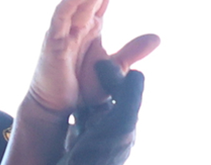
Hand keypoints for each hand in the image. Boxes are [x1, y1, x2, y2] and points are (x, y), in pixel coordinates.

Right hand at [29, 0, 159, 115]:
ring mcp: (63, 31)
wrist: (57, 108)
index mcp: (92, 25)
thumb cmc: (82, 87)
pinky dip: (69, 5)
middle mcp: (77, 23)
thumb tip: (157, 37)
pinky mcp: (53, 42)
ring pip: (77, 1)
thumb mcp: (115, 68)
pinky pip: (61, 18)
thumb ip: (133, 51)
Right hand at [43, 60, 144, 164]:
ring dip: (75, 95)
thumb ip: (129, 95)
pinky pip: (67, 123)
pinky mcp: (69, 149)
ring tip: (62, 77)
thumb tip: (136, 70)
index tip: (94, 59)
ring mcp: (88, 141)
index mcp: (121, 123)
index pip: (117, 90)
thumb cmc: (97, 159)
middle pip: (99, 97)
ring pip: (83, 109)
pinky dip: (63, 111)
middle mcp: (107, 131)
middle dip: (90, 82)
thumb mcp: (120, 123)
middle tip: (74, 63)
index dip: (109, 73)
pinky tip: (52, 102)